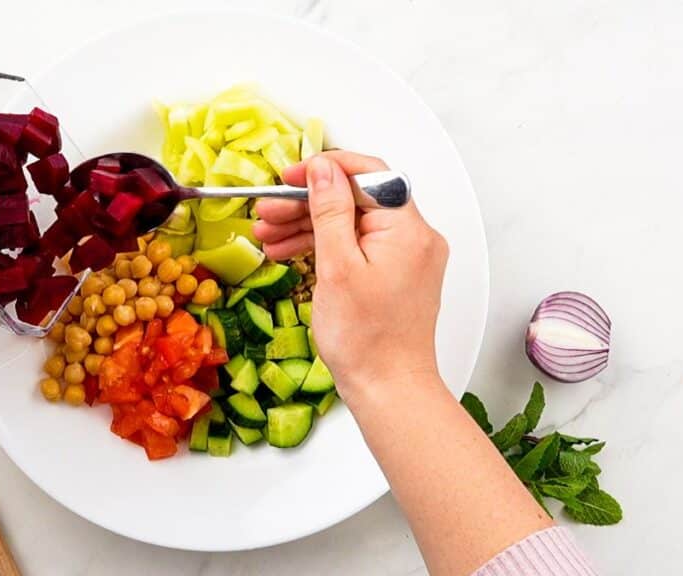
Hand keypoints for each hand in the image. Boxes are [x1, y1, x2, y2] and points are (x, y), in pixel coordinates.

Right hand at [253, 152, 447, 402]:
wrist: (388, 389)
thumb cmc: (367, 340)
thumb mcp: (337, 267)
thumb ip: (330, 211)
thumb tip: (323, 170)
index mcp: (408, 229)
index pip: (369, 174)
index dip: (325, 169)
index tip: (290, 177)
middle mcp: (414, 238)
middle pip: (356, 199)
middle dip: (307, 202)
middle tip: (268, 212)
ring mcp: (405, 257)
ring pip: (351, 224)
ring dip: (308, 226)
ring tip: (267, 236)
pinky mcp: (394, 275)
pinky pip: (357, 247)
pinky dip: (324, 247)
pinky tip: (289, 253)